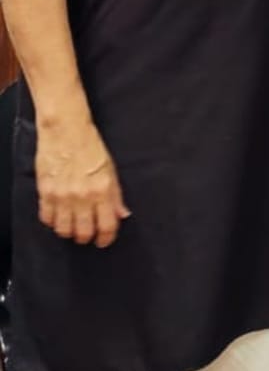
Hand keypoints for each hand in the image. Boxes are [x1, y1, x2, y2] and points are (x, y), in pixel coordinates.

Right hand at [35, 116, 130, 248]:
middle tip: (86, 233)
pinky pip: (47, 218)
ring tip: (71, 225)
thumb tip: (122, 215)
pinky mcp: (45, 192)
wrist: (65, 129)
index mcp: (102, 190)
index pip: (106, 226)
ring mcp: (62, 195)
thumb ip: (115, 195)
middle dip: (86, 237)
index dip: (106, 238)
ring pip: (64, 230)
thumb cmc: (90, 146)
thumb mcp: (110, 169)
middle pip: (83, 233)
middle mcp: (82, 196)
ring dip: (68, 232)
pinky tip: (57, 215)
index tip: (103, 240)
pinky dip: (52, 221)